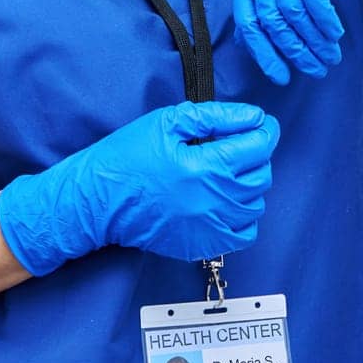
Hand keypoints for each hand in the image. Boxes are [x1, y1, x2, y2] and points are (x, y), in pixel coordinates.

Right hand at [0, 100, 279, 272]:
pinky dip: (244, 217)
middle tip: (237, 144)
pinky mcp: (202, 245)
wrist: (96, 202)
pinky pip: (245, 235)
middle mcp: (214, 201)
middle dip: (257, 154)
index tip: (261, 123)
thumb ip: (215, 116)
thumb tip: (252, 116)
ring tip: (227, 171)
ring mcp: (210, 228)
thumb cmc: (126, 158)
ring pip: (256, 204)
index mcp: (206, 166)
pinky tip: (226, 201)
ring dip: (250, 184)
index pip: (259, 146)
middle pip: (261, 175)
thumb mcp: (167, 123)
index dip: (266, 130)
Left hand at [233, 0, 362, 83]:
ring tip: (328, 55)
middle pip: (272, 20)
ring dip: (314, 40)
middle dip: (294, 51)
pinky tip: (334, 33)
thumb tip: (255, 36)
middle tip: (313, 68)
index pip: (247, 19)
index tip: (279, 73)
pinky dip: (325, 21)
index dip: (264, 51)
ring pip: (294, 13)